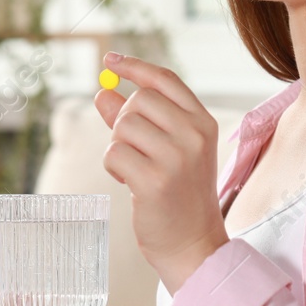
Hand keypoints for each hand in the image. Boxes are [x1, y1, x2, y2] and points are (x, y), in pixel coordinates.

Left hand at [96, 50, 229, 290]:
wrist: (193, 245)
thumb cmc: (178, 197)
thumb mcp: (166, 152)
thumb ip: (136, 121)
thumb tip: (102, 92)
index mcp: (203, 123)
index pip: (165, 81)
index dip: (134, 67)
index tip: (110, 61)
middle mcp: (194, 135)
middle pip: (138, 100)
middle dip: (123, 121)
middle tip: (133, 149)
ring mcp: (177, 157)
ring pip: (123, 126)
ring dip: (117, 147)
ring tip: (133, 169)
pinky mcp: (155, 180)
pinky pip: (115, 153)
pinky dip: (114, 166)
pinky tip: (129, 182)